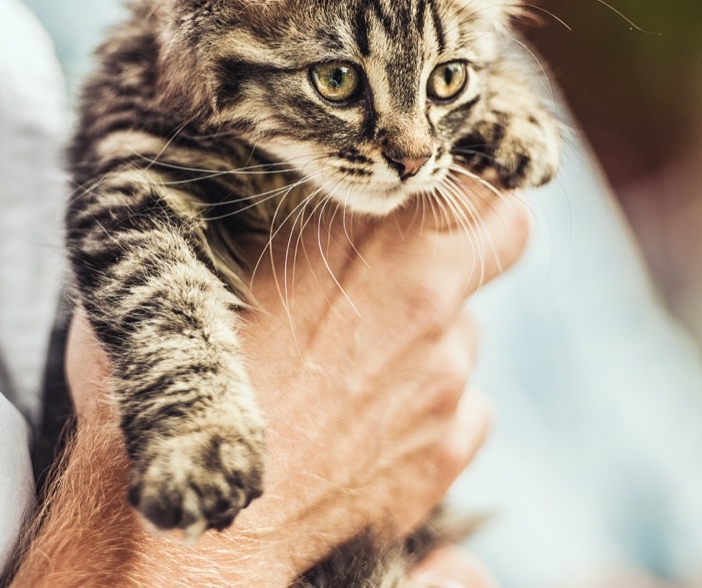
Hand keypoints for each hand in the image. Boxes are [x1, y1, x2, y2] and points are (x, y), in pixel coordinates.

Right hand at [59, 189, 530, 584]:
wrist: (197, 524)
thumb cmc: (193, 382)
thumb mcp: (214, 267)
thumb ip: (282, 222)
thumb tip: (296, 193)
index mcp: (374, 240)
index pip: (480, 177)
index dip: (474, 176)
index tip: (451, 183)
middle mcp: (428, 301)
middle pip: (508, 232)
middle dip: (485, 231)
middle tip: (439, 245)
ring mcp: (446, 377)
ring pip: (470, 326)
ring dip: (434, 331)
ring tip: (358, 361)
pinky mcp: (446, 446)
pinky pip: (465, 404)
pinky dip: (433, 404)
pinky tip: (373, 419)